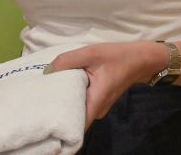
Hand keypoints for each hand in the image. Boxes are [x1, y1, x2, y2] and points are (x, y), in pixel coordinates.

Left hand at [46, 41, 168, 126]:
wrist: (141, 58)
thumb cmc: (118, 56)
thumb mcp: (91, 53)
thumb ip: (67, 61)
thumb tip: (47, 71)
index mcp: (95, 103)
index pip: (74, 127)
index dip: (58, 125)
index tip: (43, 115)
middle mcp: (96, 110)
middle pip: (72, 117)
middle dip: (56, 109)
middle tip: (40, 96)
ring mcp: (98, 106)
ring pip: (77, 109)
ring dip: (64, 100)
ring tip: (49, 88)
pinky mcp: (99, 100)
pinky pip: (82, 102)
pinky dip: (73, 95)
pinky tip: (63, 84)